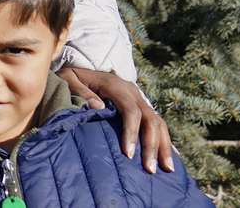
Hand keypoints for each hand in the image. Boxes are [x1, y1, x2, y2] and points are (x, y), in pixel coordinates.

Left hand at [58, 66, 173, 173]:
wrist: (79, 69)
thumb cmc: (71, 77)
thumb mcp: (69, 80)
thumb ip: (81, 92)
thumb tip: (99, 107)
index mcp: (115, 85)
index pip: (131, 111)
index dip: (131, 132)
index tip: (128, 154)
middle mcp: (131, 91)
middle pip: (150, 118)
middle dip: (152, 145)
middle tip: (150, 169)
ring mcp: (138, 98)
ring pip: (158, 121)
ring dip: (163, 145)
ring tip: (167, 169)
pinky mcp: (140, 105)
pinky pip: (157, 122)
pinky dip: (163, 139)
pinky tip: (170, 156)